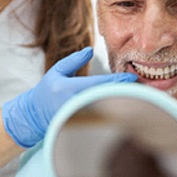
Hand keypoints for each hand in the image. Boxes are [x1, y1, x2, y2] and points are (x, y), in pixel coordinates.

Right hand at [2, 47, 136, 147]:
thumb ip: (73, 60)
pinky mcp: (81, 126)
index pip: (99, 84)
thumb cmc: (46, 91)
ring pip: (106, 110)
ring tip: (138, 97)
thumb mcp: (56, 71)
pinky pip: (101, 118)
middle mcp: (75, 104)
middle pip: (107, 98)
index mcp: (69, 89)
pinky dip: (113, 112)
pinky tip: (124, 108)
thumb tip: (90, 50)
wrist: (34, 116)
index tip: (133, 78)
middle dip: (124, 93)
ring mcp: (79, 117)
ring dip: (121, 103)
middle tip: (142, 88)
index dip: (118, 81)